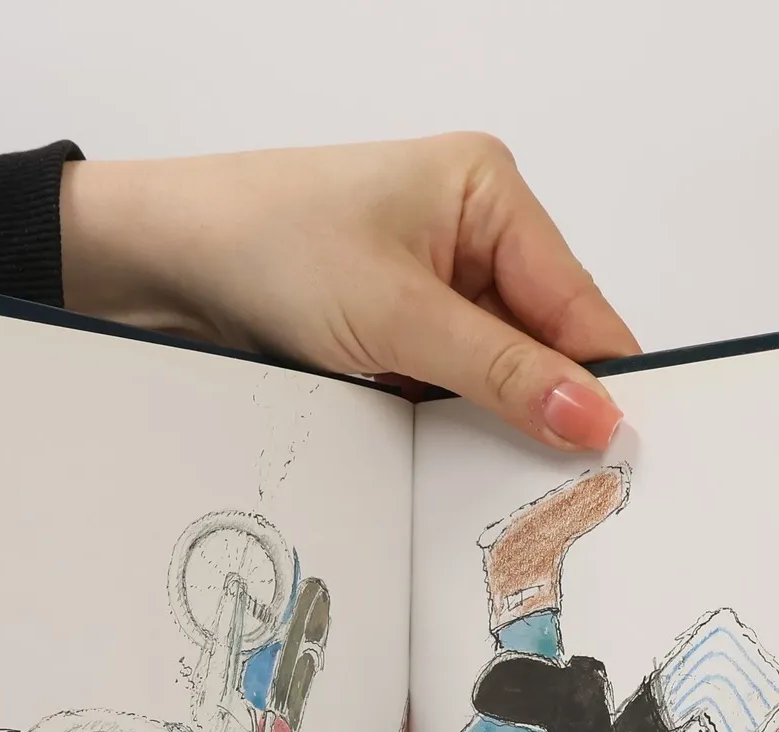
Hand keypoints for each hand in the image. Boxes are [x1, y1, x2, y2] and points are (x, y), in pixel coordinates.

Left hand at [59, 137, 638, 451]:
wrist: (156, 261)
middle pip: (543, 345)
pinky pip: (449, 390)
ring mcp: (431, 287)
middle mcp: (471, 233)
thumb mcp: (397, 316)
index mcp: (490, 193)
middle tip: (566, 492)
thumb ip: (500, 372)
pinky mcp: (394, 332)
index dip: (602, 382)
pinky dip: (448, 427)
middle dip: (546, 411)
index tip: (621, 458)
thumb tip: (593, 416)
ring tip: (496, 481)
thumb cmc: (265, 244)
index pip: (578, 303)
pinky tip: (445, 462)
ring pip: (495, 377)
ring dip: (490, 425)